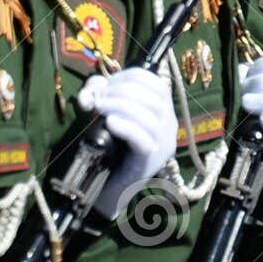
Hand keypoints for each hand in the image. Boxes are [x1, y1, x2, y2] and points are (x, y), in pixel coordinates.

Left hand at [78, 66, 177, 217]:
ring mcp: (163, 144)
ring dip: (120, 105)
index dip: (129, 77)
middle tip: (99, 98)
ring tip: (99, 107)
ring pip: (149, 117)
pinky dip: (125, 126)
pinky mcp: (150, 160)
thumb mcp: (106, 112)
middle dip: (121, 90)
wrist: (110, 184)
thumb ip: (99, 94)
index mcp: (163, 110)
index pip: (156, 83)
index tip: (107, 85)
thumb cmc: (111, 145)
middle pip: (153, 97)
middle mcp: (169, 124)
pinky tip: (110, 122)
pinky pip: (143, 140)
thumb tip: (93, 89)